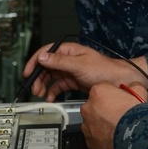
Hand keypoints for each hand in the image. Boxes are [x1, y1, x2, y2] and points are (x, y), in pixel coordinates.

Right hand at [21, 42, 147, 100]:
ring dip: (44, 85)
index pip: (46, 52)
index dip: (35, 62)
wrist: (119, 82)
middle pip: (46, 66)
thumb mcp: (79, 65)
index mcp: (69, 50)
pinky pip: (59, 85)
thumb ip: (60, 61)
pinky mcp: (74, 81)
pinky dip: (53, 91)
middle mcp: (68, 59)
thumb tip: (43, 57)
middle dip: (39, 77)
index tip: (27, 73)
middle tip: (34, 89)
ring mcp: (71, 70)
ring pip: (51, 77)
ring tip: (40, 94)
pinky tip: (51, 97)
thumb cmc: (104, 70)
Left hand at [80, 82, 147, 148]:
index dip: (113, 95)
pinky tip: (114, 140)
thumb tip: (133, 87)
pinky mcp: (89, 142)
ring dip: (102, 125)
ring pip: (93, 123)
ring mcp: (86, 126)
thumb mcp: (139, 91)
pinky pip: (94, 139)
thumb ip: (133, 87)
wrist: (134, 137)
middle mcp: (88, 108)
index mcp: (98, 92)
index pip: (103, 89)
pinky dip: (102, 139)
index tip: (120, 100)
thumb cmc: (134, 114)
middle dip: (104, 110)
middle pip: (95, 106)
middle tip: (119, 115)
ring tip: (117, 129)